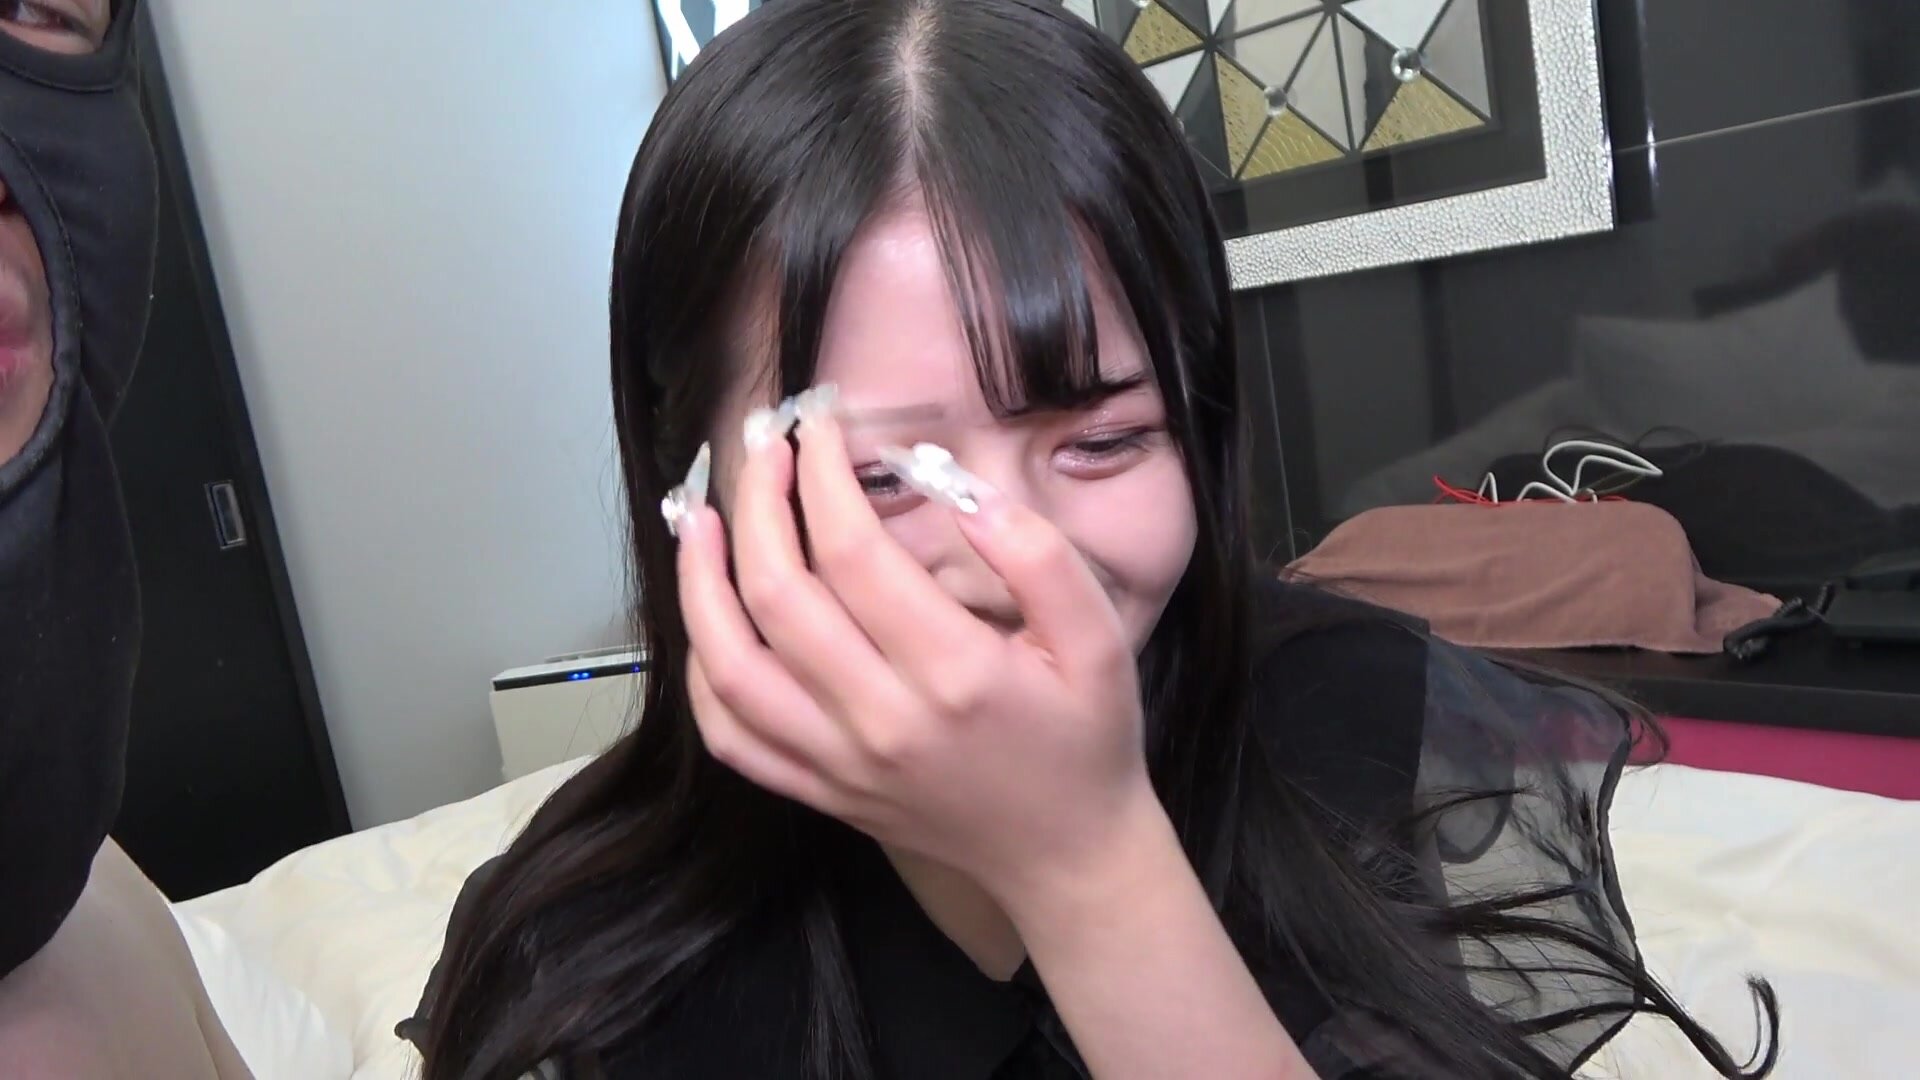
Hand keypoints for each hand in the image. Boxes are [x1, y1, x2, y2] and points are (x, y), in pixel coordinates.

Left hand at [674, 402, 1158, 900]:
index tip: (820, 425)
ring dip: (701, 583)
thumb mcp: (1100, 638)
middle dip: (758, 502)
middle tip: (764, 446)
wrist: (1067, 855)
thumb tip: (960, 488)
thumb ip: (1039, 556)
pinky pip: (731, 736)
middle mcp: (881, 721)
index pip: (853, 550)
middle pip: (778, 594)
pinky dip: (700, 674)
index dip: (823, 473)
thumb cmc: (1086, 739)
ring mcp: (840, 763)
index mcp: (954, 673)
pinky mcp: (819, 792)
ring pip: (730, 666)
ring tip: (698, 518)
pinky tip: (708, 619)